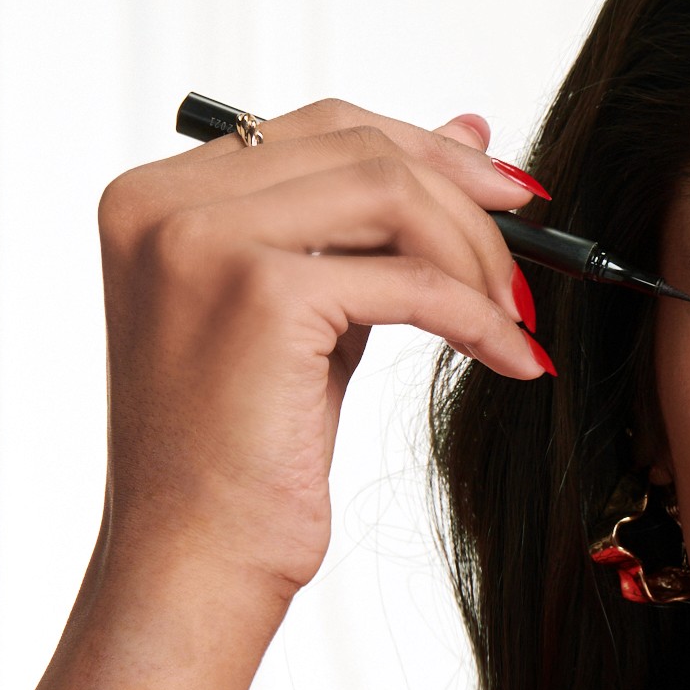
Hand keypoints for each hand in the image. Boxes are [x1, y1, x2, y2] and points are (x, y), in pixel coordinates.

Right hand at [0, 99, 543, 689]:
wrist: (193, 564)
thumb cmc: (242, 455)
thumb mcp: (314, 308)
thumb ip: (369, 220)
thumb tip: (469, 129)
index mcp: (155, 195)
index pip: (320, 124)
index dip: (427, 149)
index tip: (507, 193)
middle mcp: (162, 202)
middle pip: (359, 144)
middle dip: (465, 196)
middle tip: (535, 249)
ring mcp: (201, 240)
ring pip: (391, 192)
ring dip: (478, 254)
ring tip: (516, 317)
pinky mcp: (258, 293)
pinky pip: (410, 279)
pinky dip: (477, 317)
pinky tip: (511, 360)